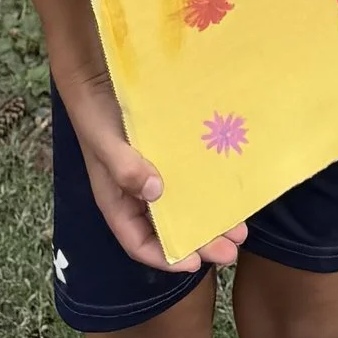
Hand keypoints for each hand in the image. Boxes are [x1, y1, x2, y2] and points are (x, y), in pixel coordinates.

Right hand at [64, 82, 244, 271]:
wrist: (100, 73)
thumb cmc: (96, 112)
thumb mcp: (105, 141)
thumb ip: (124, 167)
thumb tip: (155, 192)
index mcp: (119, 201)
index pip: (140, 242)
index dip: (166, 257)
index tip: (195, 263)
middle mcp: (139, 194)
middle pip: (171, 230)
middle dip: (200, 242)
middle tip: (232, 249)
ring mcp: (156, 174)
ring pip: (185, 207)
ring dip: (211, 219)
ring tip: (241, 226)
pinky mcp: (171, 155)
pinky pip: (192, 178)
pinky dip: (209, 188)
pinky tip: (230, 188)